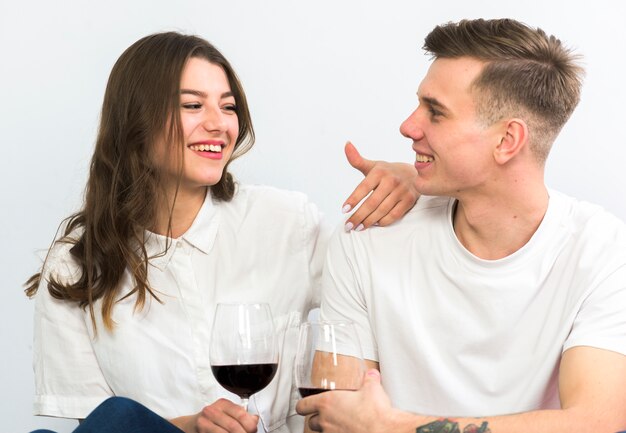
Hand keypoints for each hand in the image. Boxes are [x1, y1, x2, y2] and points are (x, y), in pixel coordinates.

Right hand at [170, 398, 258, 432]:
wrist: (191, 426)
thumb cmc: (212, 420)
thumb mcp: (227, 414)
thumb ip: (242, 416)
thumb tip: (254, 420)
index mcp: (223, 404)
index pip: (240, 414)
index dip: (250, 426)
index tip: (253, 431)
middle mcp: (212, 411)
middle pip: (233, 426)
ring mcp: (204, 422)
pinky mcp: (200, 431)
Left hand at [296, 369, 418, 432]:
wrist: (385, 430)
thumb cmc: (375, 413)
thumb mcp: (372, 389)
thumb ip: (369, 380)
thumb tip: (371, 375)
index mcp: (327, 403)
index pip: (302, 406)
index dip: (303, 405)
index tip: (304, 405)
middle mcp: (326, 421)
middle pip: (311, 421)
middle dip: (318, 418)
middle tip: (327, 414)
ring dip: (328, 428)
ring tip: (339, 424)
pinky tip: (347, 431)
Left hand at [343, 141, 418, 230]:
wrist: (413, 173)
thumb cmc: (387, 172)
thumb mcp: (373, 165)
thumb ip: (357, 159)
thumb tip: (346, 144)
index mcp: (379, 171)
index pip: (363, 187)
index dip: (353, 200)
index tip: (344, 209)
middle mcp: (391, 180)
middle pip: (372, 203)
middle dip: (358, 216)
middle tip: (348, 226)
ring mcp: (401, 191)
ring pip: (382, 210)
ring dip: (369, 221)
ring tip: (358, 227)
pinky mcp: (409, 200)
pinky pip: (394, 214)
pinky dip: (384, 221)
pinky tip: (375, 224)